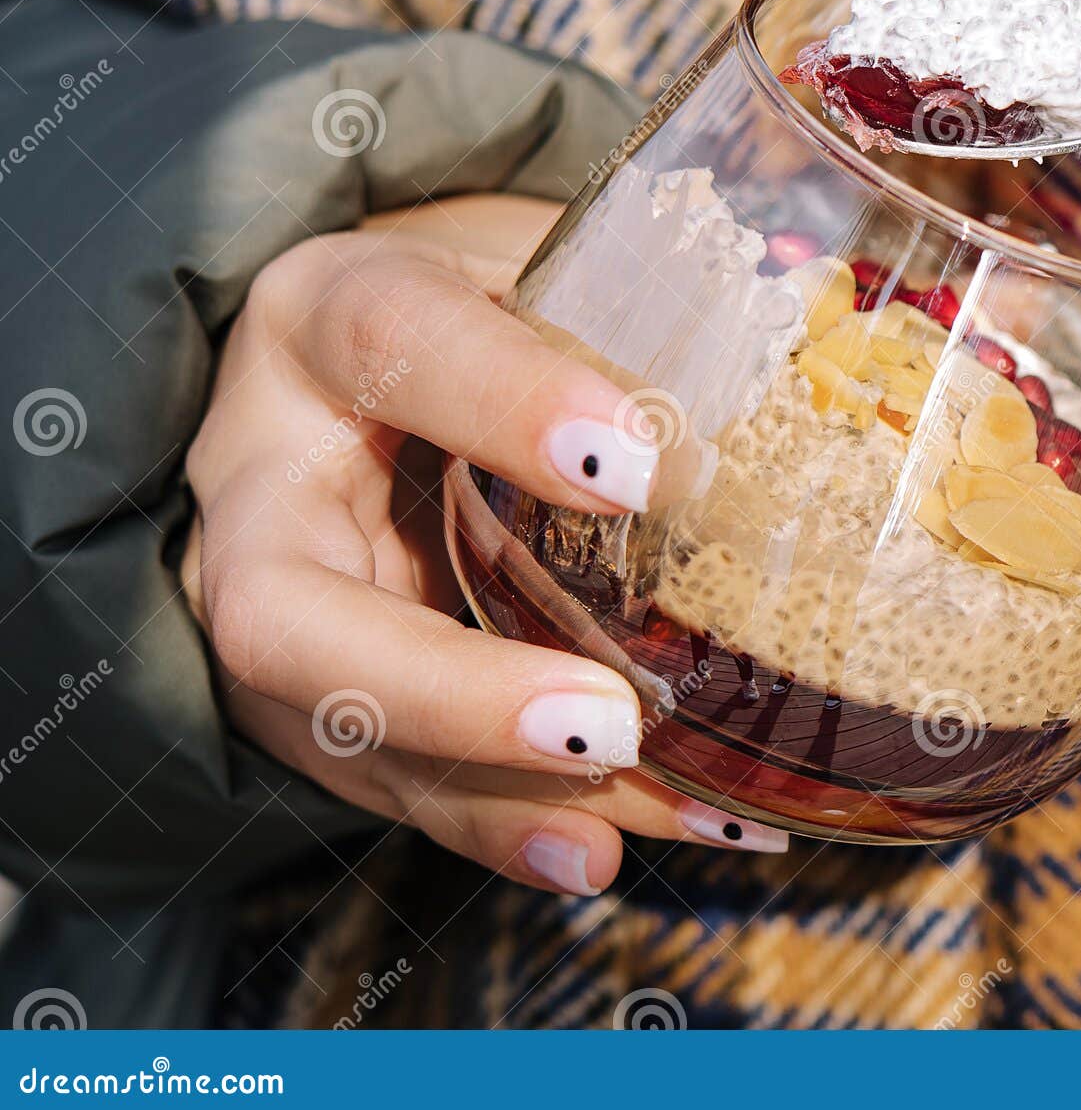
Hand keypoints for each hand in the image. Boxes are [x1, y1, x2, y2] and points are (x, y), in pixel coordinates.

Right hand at [181, 194, 786, 896]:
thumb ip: (613, 311)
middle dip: (450, 692)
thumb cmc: (470, 303)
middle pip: (286, 616)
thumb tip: (788, 381)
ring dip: (507, 797)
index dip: (507, 405)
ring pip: (346, 738)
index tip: (637, 468)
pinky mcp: (310, 694)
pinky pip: (392, 779)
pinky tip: (614, 846)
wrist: (364, 365)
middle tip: (606, 728)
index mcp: (323, 315)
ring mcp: (272, 606)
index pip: (393, 344)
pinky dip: (508, 824)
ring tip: (664, 815)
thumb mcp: (527, 263)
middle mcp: (263, 478)